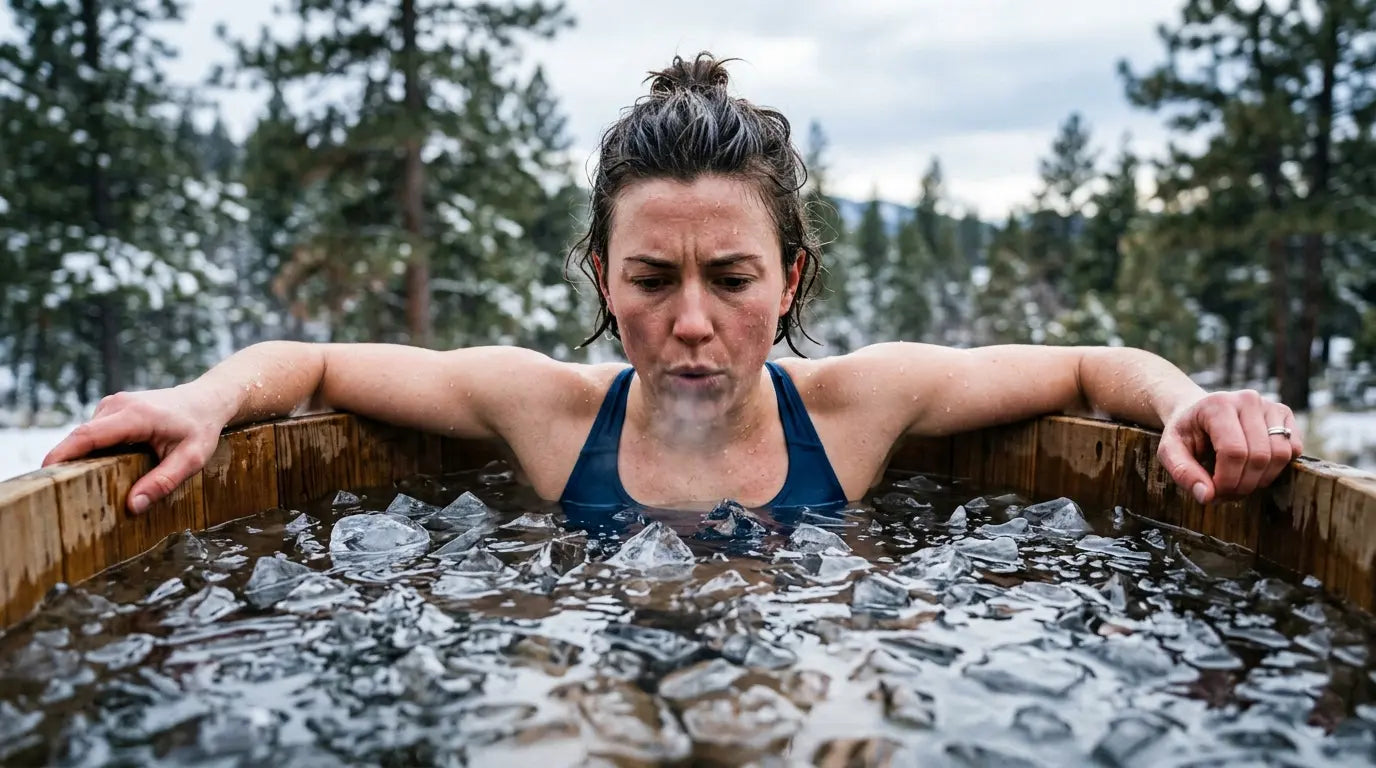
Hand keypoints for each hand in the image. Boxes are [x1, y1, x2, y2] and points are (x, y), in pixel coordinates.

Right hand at [42, 384, 232, 513]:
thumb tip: (132, 506)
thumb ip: (163, 481)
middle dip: (67, 462)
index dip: (63, 454)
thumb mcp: (191, 459)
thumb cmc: (201, 429)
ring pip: (86, 436)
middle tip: (61, 492)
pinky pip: (93, 433)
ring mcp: (112, 404)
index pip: (89, 435)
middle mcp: (118, 405)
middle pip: (81, 437)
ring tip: (83, 485)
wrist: (207, 400)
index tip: (45, 473)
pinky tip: (101, 469)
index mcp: (135, 416)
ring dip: (82, 458)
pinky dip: (92, 450)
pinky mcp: (111, 409)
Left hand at [1158, 389, 1302, 503]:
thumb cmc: (1185, 433)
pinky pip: (1294, 449)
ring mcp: (1269, 404)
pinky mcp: (1284, 414)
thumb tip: (1207, 496)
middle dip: (1244, 484)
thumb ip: (1183, 473)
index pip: (1233, 452)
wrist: (1198, 411)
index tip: (1215, 492)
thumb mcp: (1169, 450)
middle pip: (1259, 456)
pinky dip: (1278, 468)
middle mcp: (1247, 400)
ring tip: (1240, 483)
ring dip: (1262, 479)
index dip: (1227, 480)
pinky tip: (1255, 469)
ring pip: (1281, 455)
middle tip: (1227, 493)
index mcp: (1218, 405)